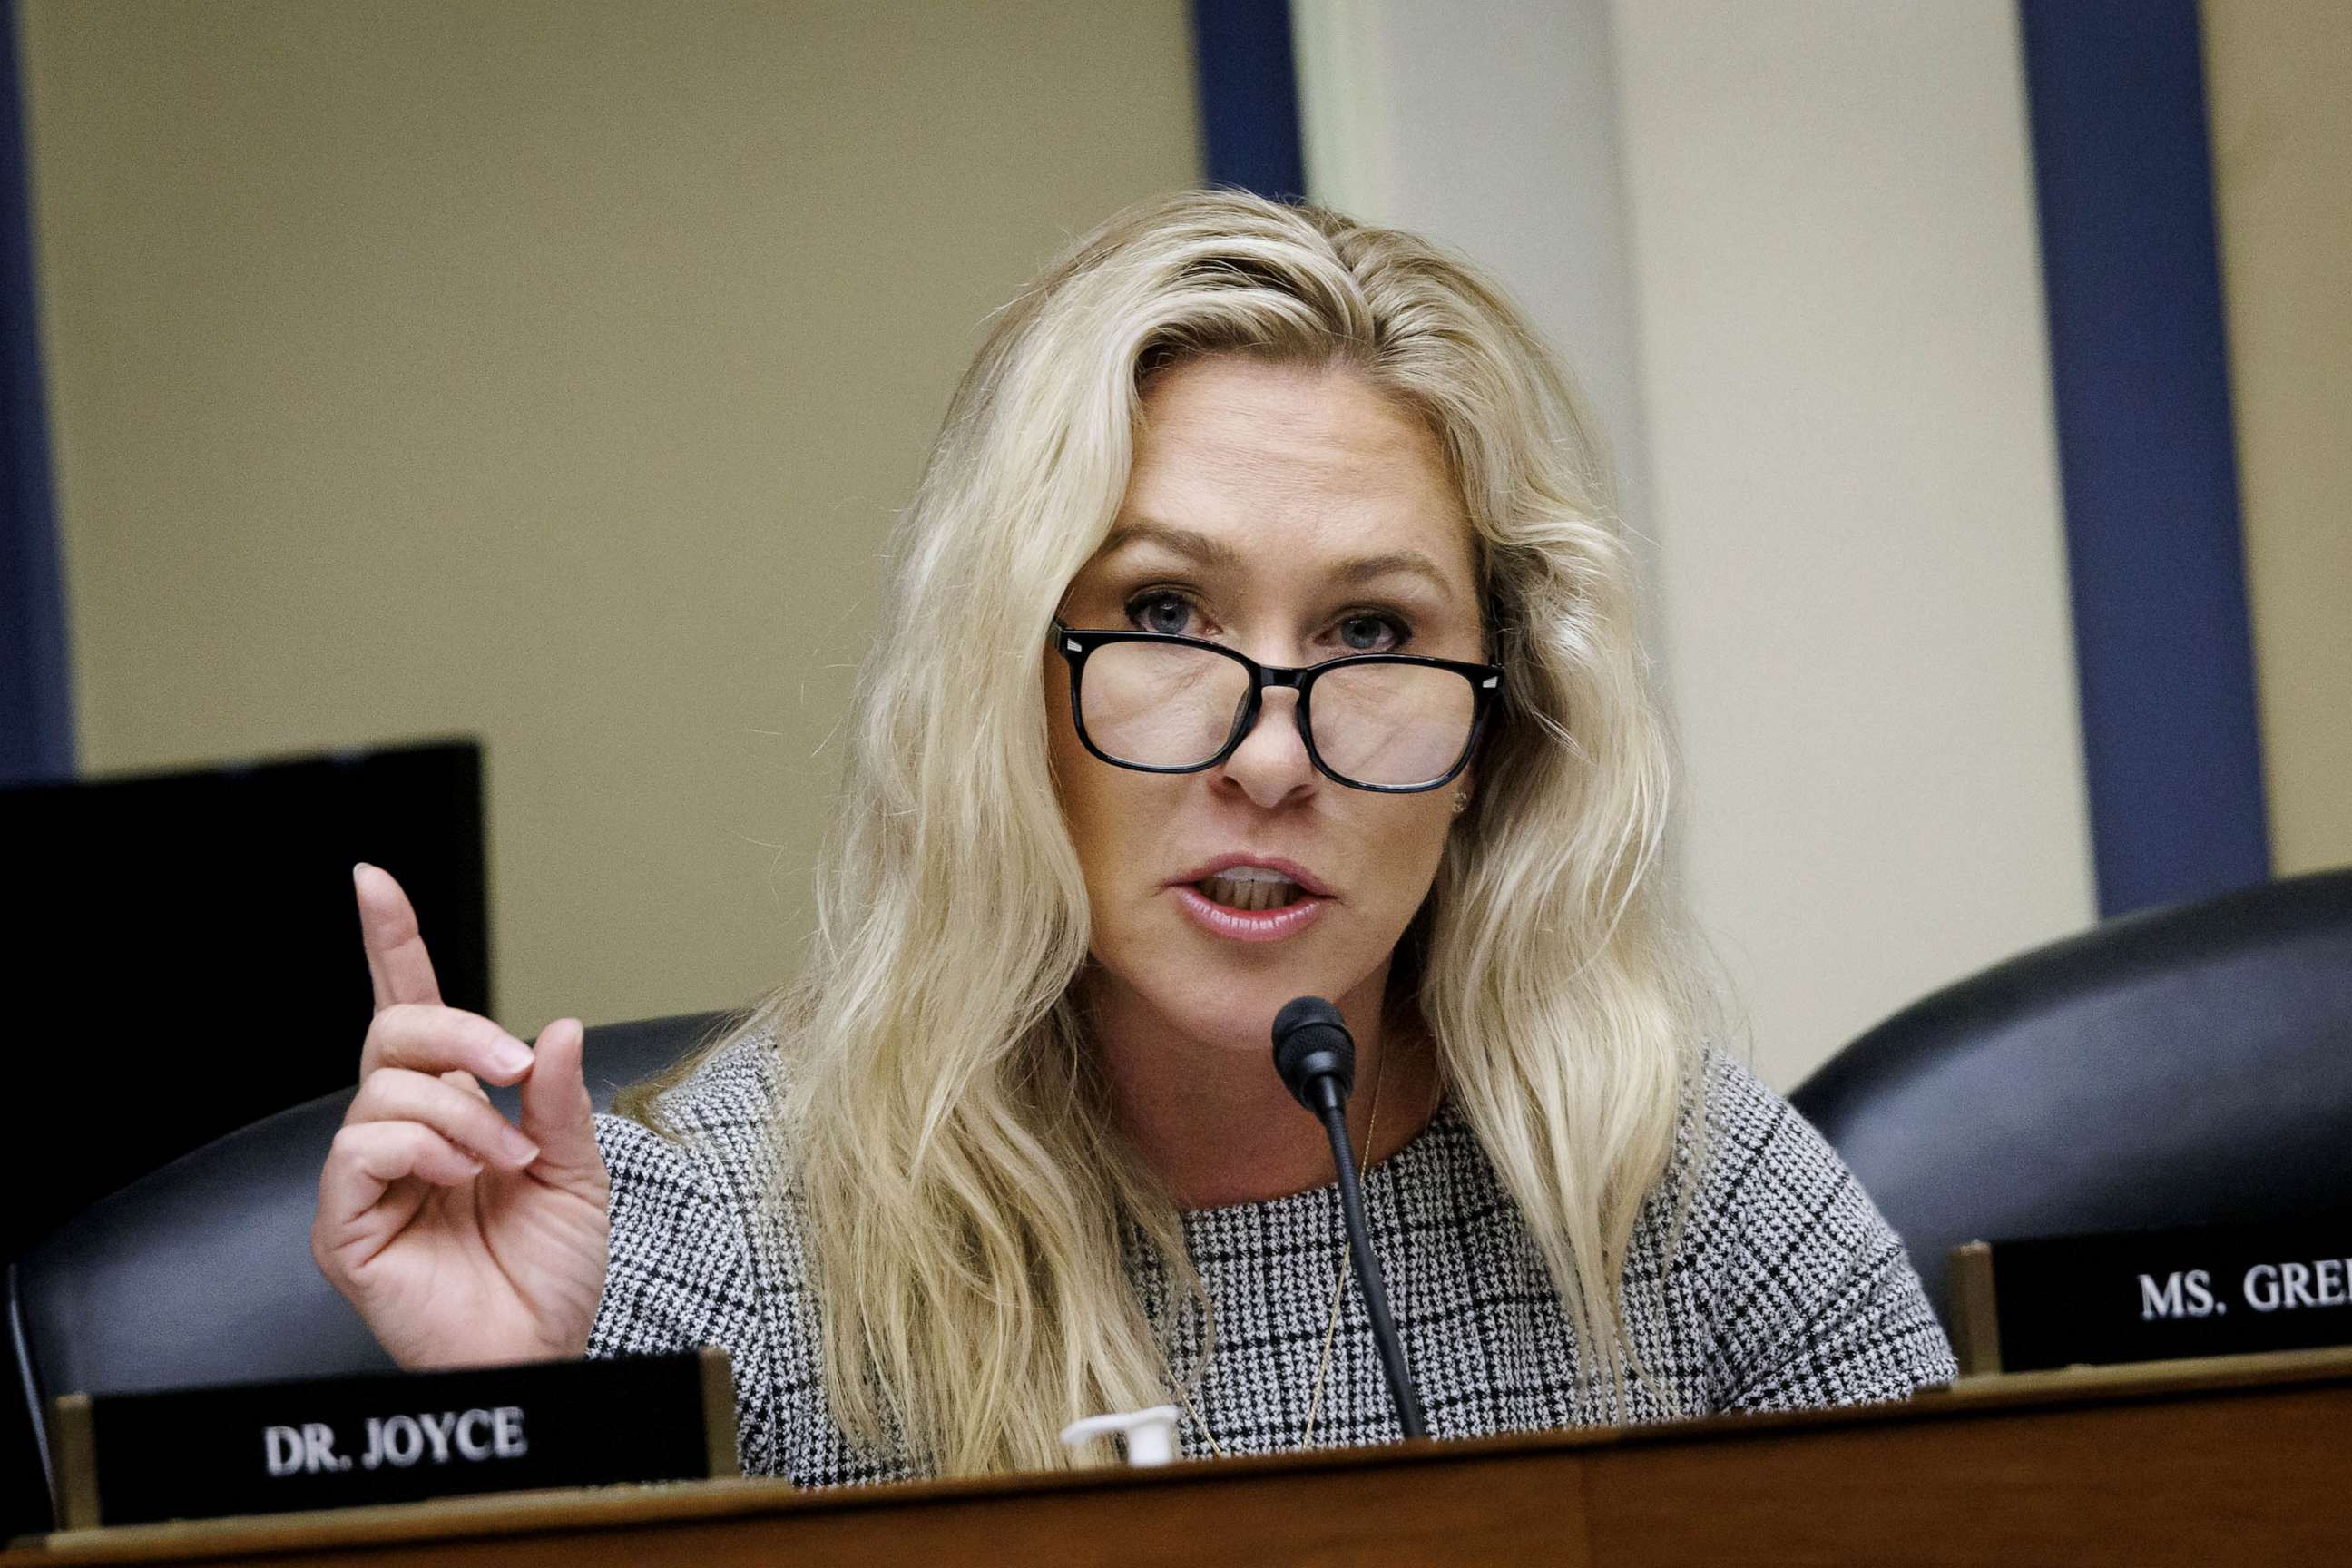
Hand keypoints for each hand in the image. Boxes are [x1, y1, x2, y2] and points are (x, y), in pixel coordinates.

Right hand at [312, 864, 610, 1365]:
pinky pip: (361, 1149)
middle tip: (515, 1072)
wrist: (542, 1349)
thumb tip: (557, 1028)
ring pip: (385, 1090)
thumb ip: (561, 1099)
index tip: (372, 878)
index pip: (409, 1009)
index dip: (390, 941)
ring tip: (502, 1163)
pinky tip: (457, 1181)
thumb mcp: (577, 1169)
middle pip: (393, 1030)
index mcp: (455, 1107)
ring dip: (462, 1116)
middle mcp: (402, 1132)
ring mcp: (367, 1178)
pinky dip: (421, 1151)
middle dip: (459, 1033)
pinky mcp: (343, 1225)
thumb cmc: (553, 1271)